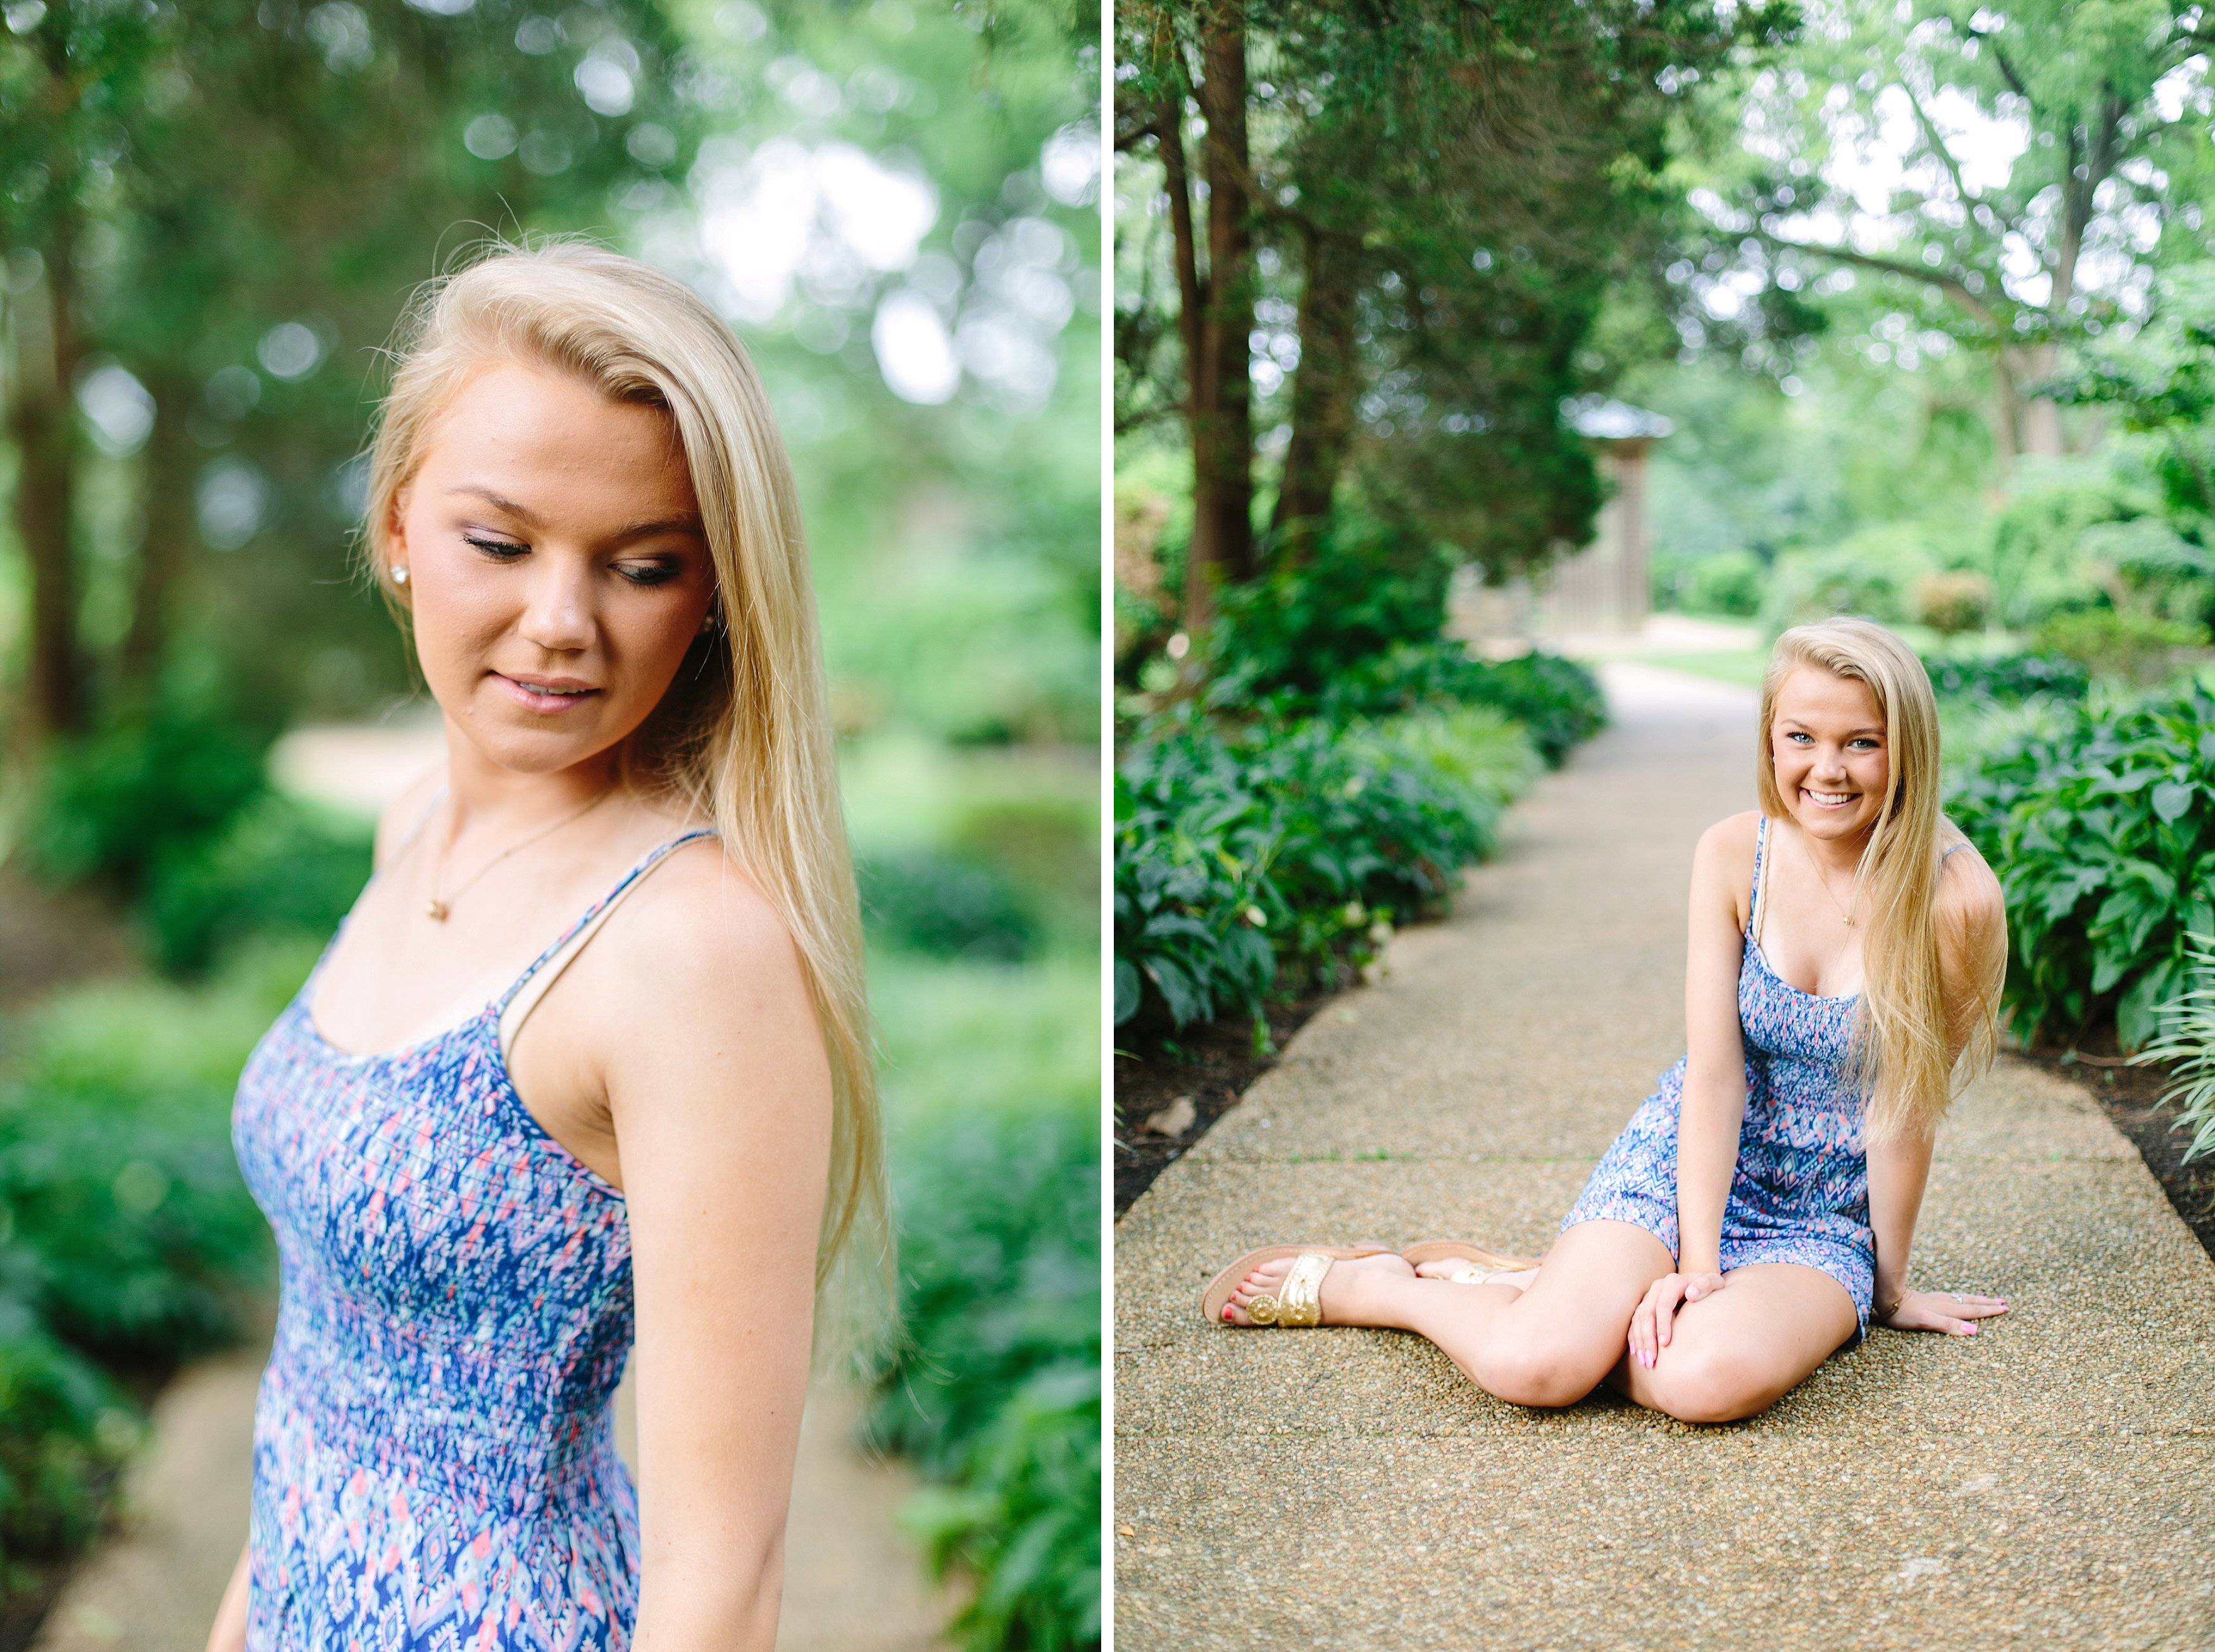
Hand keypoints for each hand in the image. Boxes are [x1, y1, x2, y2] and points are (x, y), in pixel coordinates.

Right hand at [1627, 1269, 1724, 1368]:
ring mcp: (1650, 1295)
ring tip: (1644, 1361)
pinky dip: (1634, 1336)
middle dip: (1647, 1338)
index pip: (1663, 1305)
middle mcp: (1657, 1288)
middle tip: (1651, 1360)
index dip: (1662, 1325)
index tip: (1665, 1344)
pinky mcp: (1646, 1304)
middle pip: (1647, 1314)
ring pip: (1638, 1319)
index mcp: (1672, 1282)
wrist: (1699, 1282)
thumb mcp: (1714, 1282)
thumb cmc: (1710, 1286)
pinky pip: (1636, 1321)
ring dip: (1639, 1341)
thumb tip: (1691, 1294)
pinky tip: (1636, 1351)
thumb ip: (1706, 1285)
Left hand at [1876, 1287, 2007, 1335]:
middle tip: (2004, 1302)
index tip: (2006, 1309)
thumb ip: (1949, 1325)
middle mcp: (1945, 1303)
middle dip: (1988, 1303)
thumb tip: (1974, 1331)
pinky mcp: (1929, 1299)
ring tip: (1989, 1299)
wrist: (1886, 1297)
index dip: (1990, 1311)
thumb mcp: (1927, 1321)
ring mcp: (1937, 1299)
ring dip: (1978, 1299)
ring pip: (1963, 1298)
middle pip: (1971, 1302)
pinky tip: (1960, 1298)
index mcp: (1947, 1309)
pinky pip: (1953, 1297)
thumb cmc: (1905, 1313)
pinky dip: (1964, 1298)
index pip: (1973, 1310)